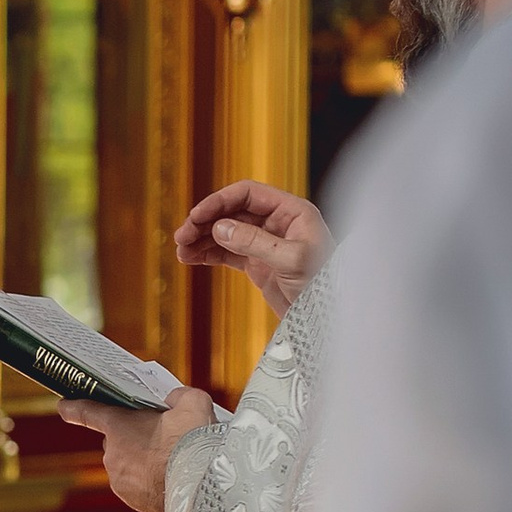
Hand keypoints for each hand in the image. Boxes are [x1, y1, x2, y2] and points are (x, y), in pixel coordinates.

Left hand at [58, 387, 213, 511]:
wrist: (202, 486)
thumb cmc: (194, 442)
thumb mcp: (193, 404)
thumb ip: (179, 396)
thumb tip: (173, 400)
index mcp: (118, 426)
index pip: (88, 412)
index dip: (75, 407)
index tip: (64, 406)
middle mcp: (112, 455)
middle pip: (118, 439)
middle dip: (135, 435)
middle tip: (162, 434)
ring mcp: (120, 481)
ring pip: (128, 464)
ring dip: (143, 460)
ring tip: (172, 458)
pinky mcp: (133, 501)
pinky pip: (137, 485)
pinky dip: (149, 481)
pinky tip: (171, 477)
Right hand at [173, 179, 329, 310]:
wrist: (329, 316)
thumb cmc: (324, 283)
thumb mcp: (290, 259)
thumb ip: (254, 241)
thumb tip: (220, 228)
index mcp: (291, 211)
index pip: (248, 194)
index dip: (219, 202)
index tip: (197, 216)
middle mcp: (277, 223)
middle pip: (232, 212)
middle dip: (205, 222)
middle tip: (183, 236)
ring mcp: (266, 243)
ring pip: (226, 232)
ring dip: (202, 239)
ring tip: (182, 250)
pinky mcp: (258, 264)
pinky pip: (228, 253)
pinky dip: (209, 254)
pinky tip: (192, 258)